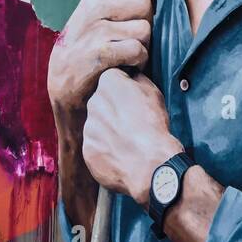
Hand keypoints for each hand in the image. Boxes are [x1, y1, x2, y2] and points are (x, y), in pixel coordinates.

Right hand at [47, 0, 155, 118]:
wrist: (62, 80)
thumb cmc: (86, 44)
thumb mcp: (95, 12)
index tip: (142, 9)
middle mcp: (95, 7)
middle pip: (144, 4)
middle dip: (146, 23)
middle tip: (133, 37)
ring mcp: (96, 30)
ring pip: (144, 29)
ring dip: (144, 45)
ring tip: (129, 52)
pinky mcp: (100, 54)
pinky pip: (137, 50)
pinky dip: (139, 61)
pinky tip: (128, 64)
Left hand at [82, 68, 181, 206]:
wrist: (149, 164)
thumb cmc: (154, 126)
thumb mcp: (153, 92)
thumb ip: (137, 79)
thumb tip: (131, 76)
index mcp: (108, 82)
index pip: (113, 79)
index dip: (126, 89)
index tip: (135, 100)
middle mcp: (93, 102)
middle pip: (103, 102)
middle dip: (114, 110)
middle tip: (133, 122)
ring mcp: (89, 128)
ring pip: (98, 125)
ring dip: (110, 131)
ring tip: (129, 141)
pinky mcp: (88, 151)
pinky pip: (97, 147)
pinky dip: (107, 150)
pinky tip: (123, 154)